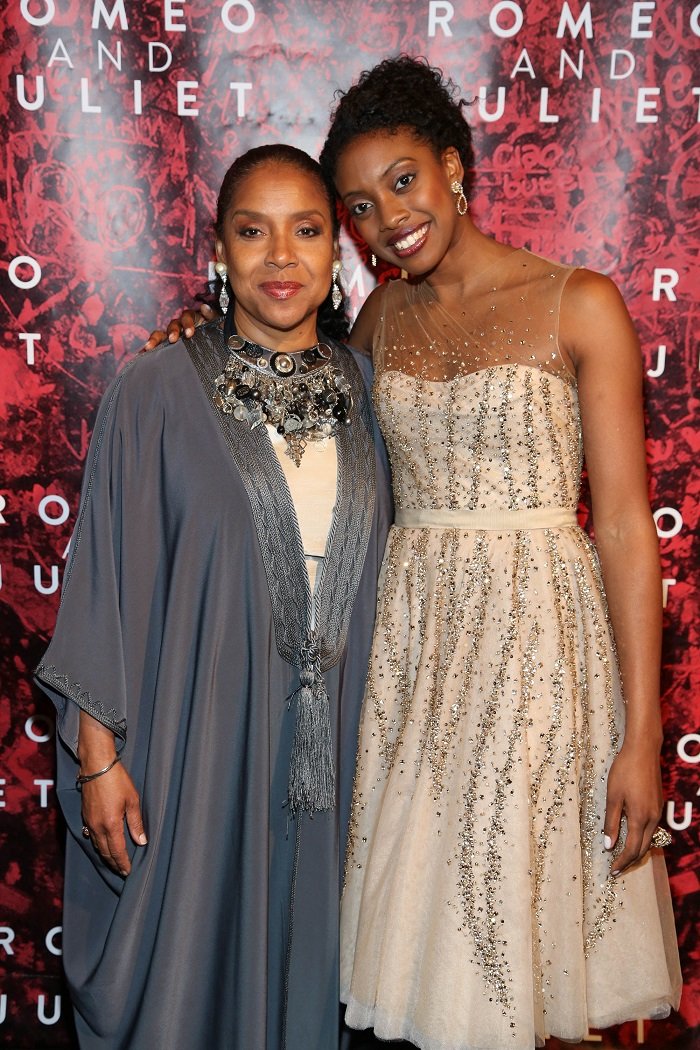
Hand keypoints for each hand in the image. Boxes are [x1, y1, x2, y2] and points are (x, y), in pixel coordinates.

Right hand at [81, 762, 146, 877]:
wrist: (97, 766)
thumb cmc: (117, 780)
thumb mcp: (132, 800)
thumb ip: (136, 822)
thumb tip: (142, 841)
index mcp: (111, 824)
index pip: (117, 851)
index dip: (123, 863)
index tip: (128, 872)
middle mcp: (97, 827)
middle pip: (105, 852)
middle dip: (114, 863)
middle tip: (122, 871)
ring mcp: (89, 821)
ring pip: (97, 845)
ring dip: (105, 855)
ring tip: (114, 862)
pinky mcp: (85, 815)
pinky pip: (91, 836)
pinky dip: (98, 844)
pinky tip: (102, 845)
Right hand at [142, 303, 216, 350]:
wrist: (218, 351)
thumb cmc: (217, 336)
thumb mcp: (218, 325)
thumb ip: (212, 316)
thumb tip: (203, 306)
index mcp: (192, 320)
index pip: (186, 317)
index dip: (187, 324)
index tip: (190, 334)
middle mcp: (180, 326)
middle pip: (172, 324)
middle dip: (171, 331)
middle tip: (172, 340)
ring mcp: (173, 336)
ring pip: (161, 334)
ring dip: (155, 339)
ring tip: (148, 348)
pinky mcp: (168, 347)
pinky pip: (157, 346)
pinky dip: (149, 349)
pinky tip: (141, 354)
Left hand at [604, 740, 662, 875]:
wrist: (643, 751)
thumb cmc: (624, 770)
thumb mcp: (613, 796)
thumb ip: (611, 822)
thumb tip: (609, 845)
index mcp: (640, 817)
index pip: (632, 849)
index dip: (622, 862)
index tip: (612, 871)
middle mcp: (652, 818)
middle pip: (643, 848)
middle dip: (630, 861)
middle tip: (617, 869)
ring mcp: (657, 811)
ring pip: (649, 839)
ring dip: (637, 851)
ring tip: (623, 857)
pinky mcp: (658, 805)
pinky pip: (651, 829)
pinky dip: (642, 839)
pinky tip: (632, 837)